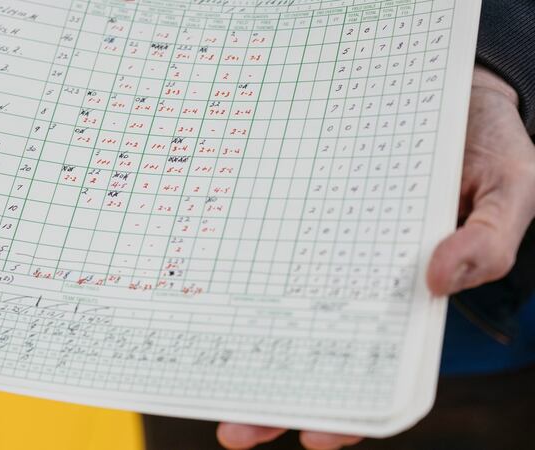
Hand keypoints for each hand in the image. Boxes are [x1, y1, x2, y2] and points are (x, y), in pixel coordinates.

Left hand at [215, 66, 534, 449]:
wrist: (452, 94)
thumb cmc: (487, 149)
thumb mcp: (509, 191)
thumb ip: (488, 241)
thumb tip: (437, 278)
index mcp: (411, 299)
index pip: (380, 371)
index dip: (352, 411)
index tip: (315, 437)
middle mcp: (362, 282)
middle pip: (316, 353)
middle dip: (278, 396)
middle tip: (234, 431)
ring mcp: (327, 248)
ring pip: (283, 308)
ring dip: (245, 344)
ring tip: (203, 374)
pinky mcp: (304, 211)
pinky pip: (270, 245)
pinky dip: (244, 267)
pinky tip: (210, 286)